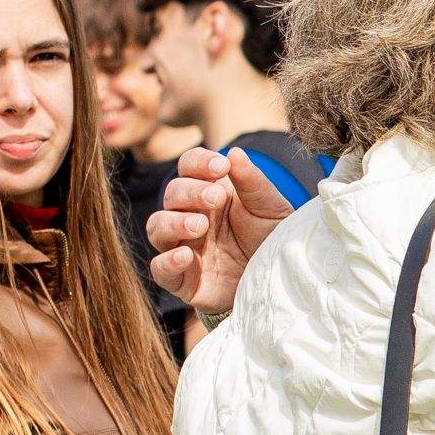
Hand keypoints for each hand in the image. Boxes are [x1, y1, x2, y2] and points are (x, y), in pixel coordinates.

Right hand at [147, 146, 297, 318]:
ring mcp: (183, 246)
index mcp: (210, 191)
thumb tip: (234, 152)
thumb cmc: (270, 239)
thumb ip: (253, 183)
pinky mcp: (182, 279)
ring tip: (200, 225)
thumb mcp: (270, 209)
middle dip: (191, 192)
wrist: (277, 281)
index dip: (199, 162)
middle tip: (215, 198)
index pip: (189, 166)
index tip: (221, 166)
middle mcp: (190, 215)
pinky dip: (167, 261)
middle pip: (172, 193)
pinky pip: (159, 269)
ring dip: (174, 222)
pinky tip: (185, 256)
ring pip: (157, 227)